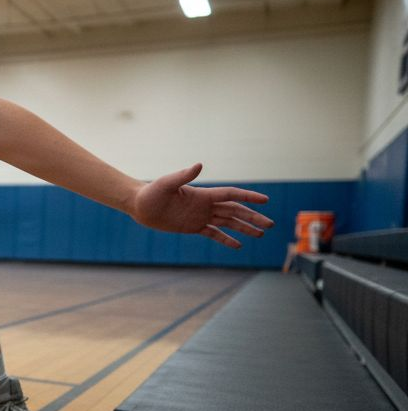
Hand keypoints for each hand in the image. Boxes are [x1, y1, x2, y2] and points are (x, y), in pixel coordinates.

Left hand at [129, 164, 271, 248]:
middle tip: (271, 224)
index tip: (265, 201)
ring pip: (228, 223)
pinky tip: (239, 246)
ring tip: (261, 234)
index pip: (231, 195)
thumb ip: (183, 175)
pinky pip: (214, 234)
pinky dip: (226, 240)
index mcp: (203, 195)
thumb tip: (200, 164)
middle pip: (235, 211)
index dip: (248, 198)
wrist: (140, 206)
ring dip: (245, 228)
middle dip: (253, 217)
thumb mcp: (167, 184)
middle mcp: (205, 205)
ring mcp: (200, 216)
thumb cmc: (151, 193)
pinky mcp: (193, 227)